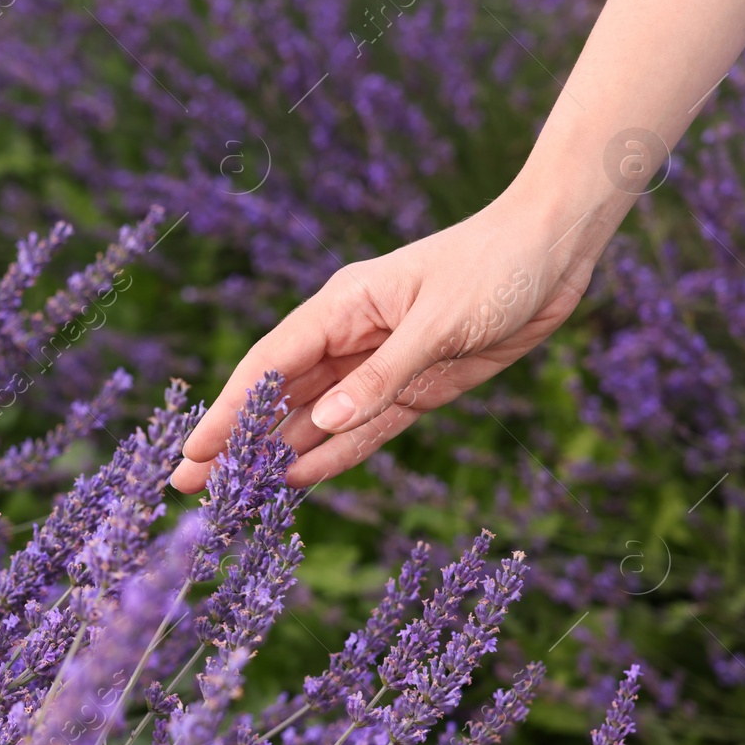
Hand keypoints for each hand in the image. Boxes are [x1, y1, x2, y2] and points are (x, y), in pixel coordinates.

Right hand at [169, 187, 607, 491]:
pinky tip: (298, 480)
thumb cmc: (496, 265)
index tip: (194, 449)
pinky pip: (366, 428)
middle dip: (235, 440)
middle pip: (281, 397)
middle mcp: (352, 336)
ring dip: (276, 452)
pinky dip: (334, 453)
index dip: (229, 410)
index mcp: (343, 306)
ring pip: (317, 417)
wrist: (556, 251)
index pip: (270, 366)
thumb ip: (380, 376)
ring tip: (232, 493)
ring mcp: (381, 363)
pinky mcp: (417, 385)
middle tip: (188, 483)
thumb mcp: (440, 321)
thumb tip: (321, 423)